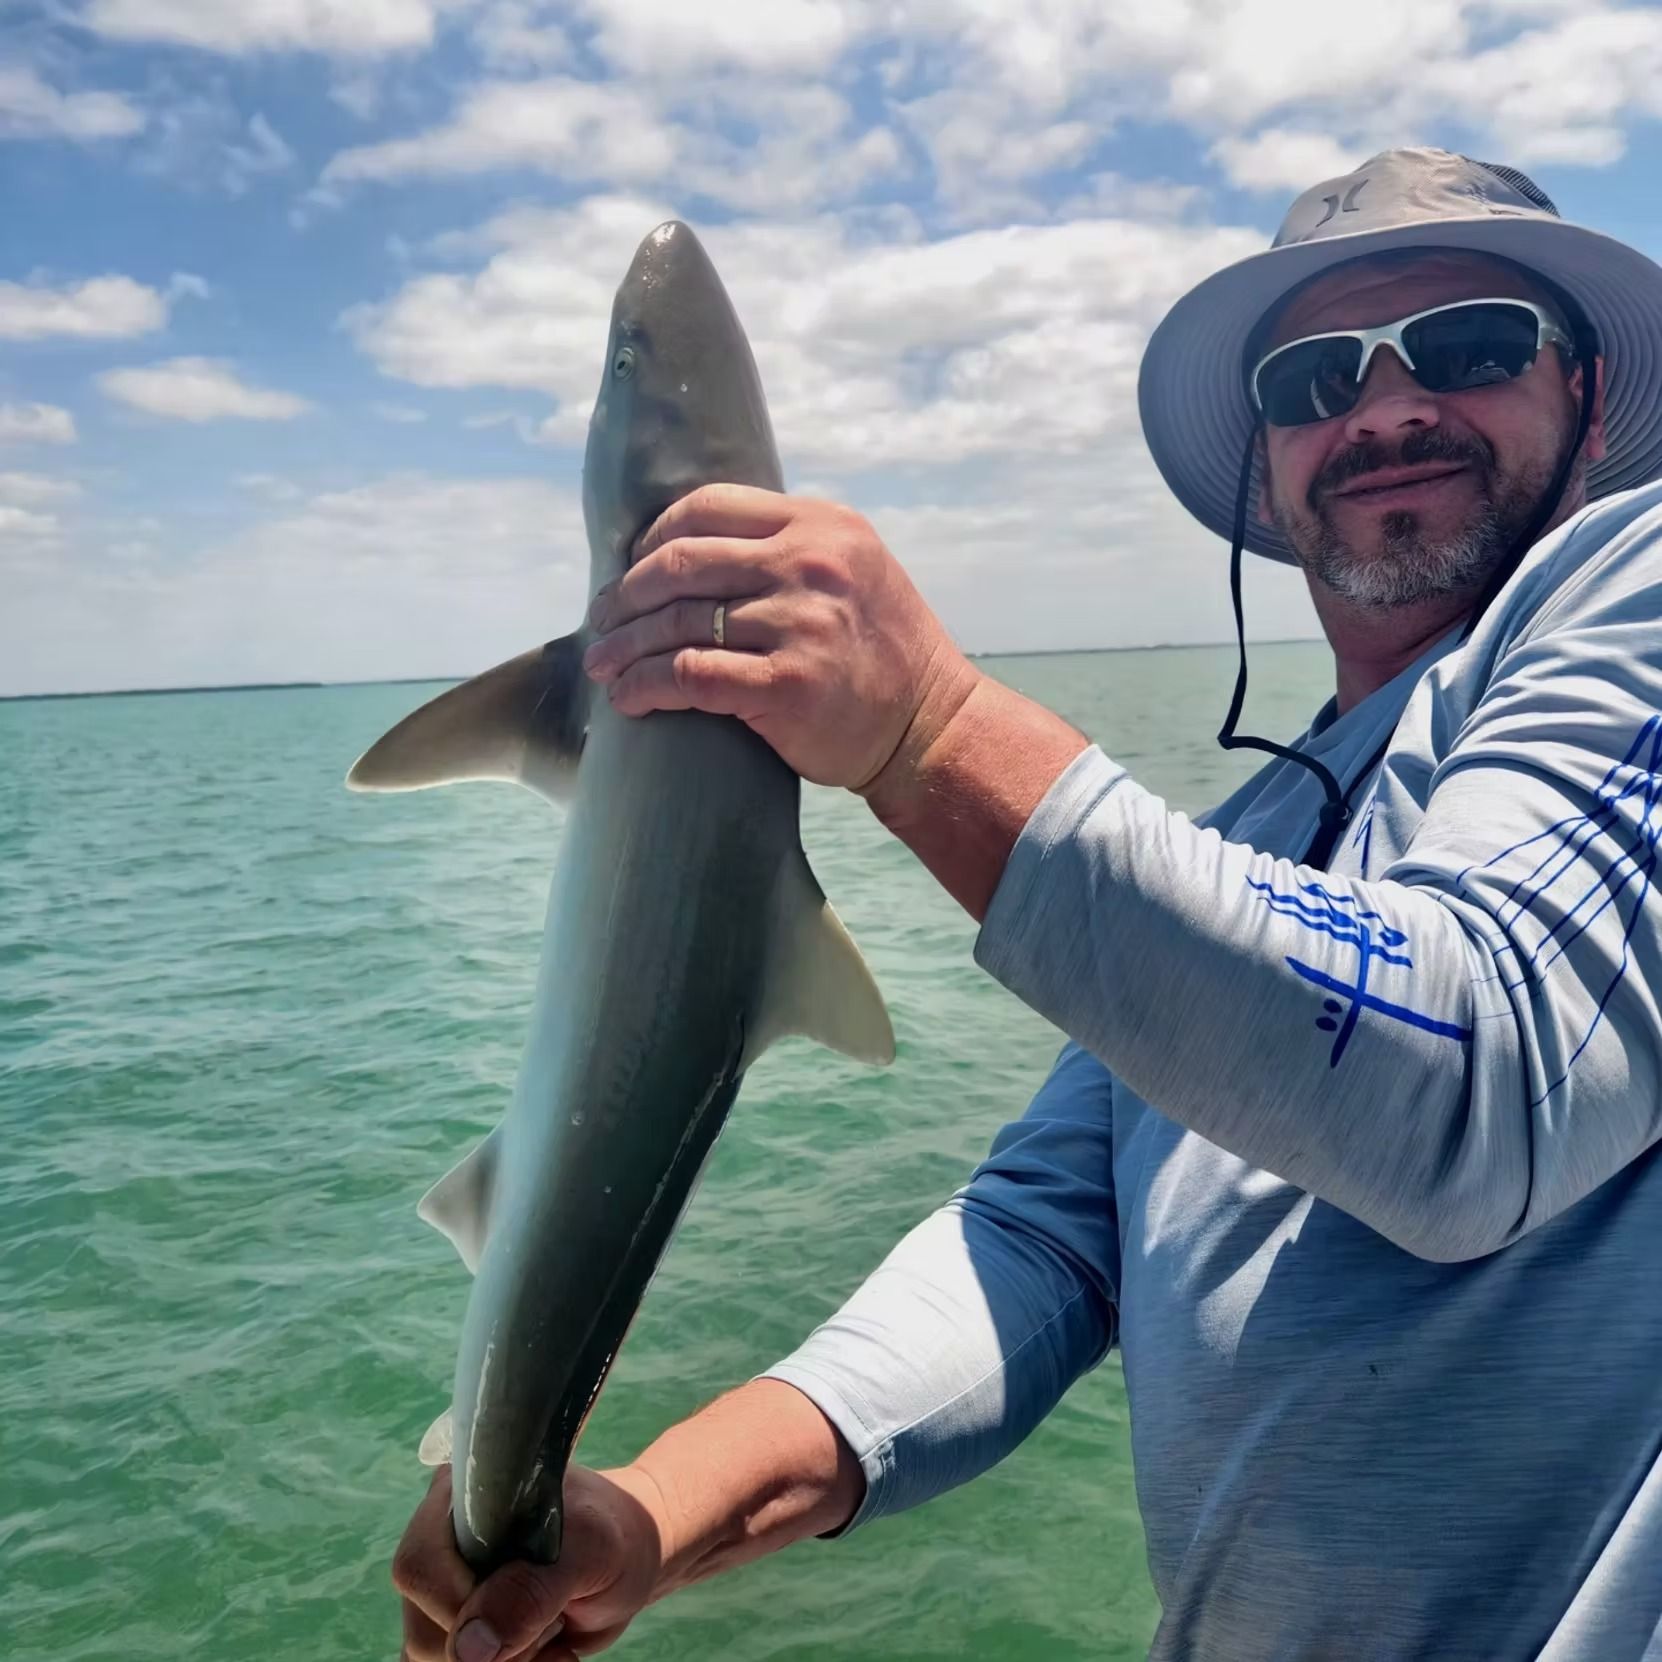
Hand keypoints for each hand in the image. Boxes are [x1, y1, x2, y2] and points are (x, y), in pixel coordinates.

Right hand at [394, 1463, 667, 1661]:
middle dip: (497, 1641)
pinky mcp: (460, 1629)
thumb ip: (532, 1589)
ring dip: (508, 1659)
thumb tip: (467, 1646)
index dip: (461, 1603)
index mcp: (461, 1497)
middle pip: (423, 1625)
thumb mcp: (591, 1550)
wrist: (628, 1558)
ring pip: (435, 1655)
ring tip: (554, 1624)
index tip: (528, 1607)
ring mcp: (444, 1591)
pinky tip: (546, 1649)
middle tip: (554, 1613)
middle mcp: (440, 1543)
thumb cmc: (612, 1535)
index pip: (420, 1565)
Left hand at [582, 485, 981, 790]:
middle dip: (625, 595)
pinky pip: (689, 677)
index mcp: (821, 525)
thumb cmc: (883, 654)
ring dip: (625, 647)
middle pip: (680, 563)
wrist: (930, 727)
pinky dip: (646, 687)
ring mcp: (799, 624)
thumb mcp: (854, 571)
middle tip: (601, 621)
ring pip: (676, 623)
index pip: (709, 507)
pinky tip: (629, 698)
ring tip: (604, 664)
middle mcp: (810, 564)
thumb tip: (692, 551)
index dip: (653, 538)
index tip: (631, 570)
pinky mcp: (786, 686)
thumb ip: (791, 550)